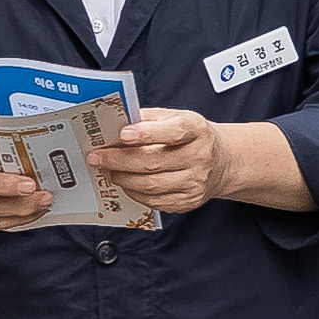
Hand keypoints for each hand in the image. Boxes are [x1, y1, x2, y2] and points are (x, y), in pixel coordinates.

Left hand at [88, 108, 229, 213]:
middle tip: (97, 157)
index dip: (145, 133)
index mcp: (196, 130)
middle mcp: (199, 157)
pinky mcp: (188, 201)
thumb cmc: (192, 136)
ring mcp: (195, 182)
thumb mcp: (175, 117)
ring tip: (107, 171)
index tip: (121, 134)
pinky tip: (124, 183)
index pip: (172, 131)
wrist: (221, 161)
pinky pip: (155, 201)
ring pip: (151, 186)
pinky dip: (134, 192)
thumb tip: (115, 123)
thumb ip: (148, 119)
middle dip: (119, 161)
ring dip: (122, 179)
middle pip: (154, 162)